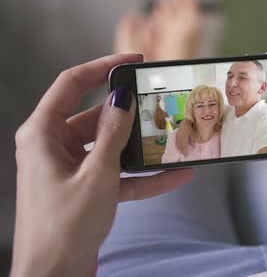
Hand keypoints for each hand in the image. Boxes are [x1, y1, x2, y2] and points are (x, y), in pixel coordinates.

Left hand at [11, 54, 193, 276]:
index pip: (71, 84)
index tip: (133, 61)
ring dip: (140, 147)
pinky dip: (143, 176)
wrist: (55, 275)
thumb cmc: (64, 226)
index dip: (102, 67)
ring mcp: (69, 168)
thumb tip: (122, 97)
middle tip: (158, 102)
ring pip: (109, 146)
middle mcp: (53, 147)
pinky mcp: (85, 189)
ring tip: (173, 138)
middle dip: (129, 113)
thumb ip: (113, 133)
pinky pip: (117, 174)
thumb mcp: (97, 174)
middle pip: (95, 116)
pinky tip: (175, 175)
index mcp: (42, 134)